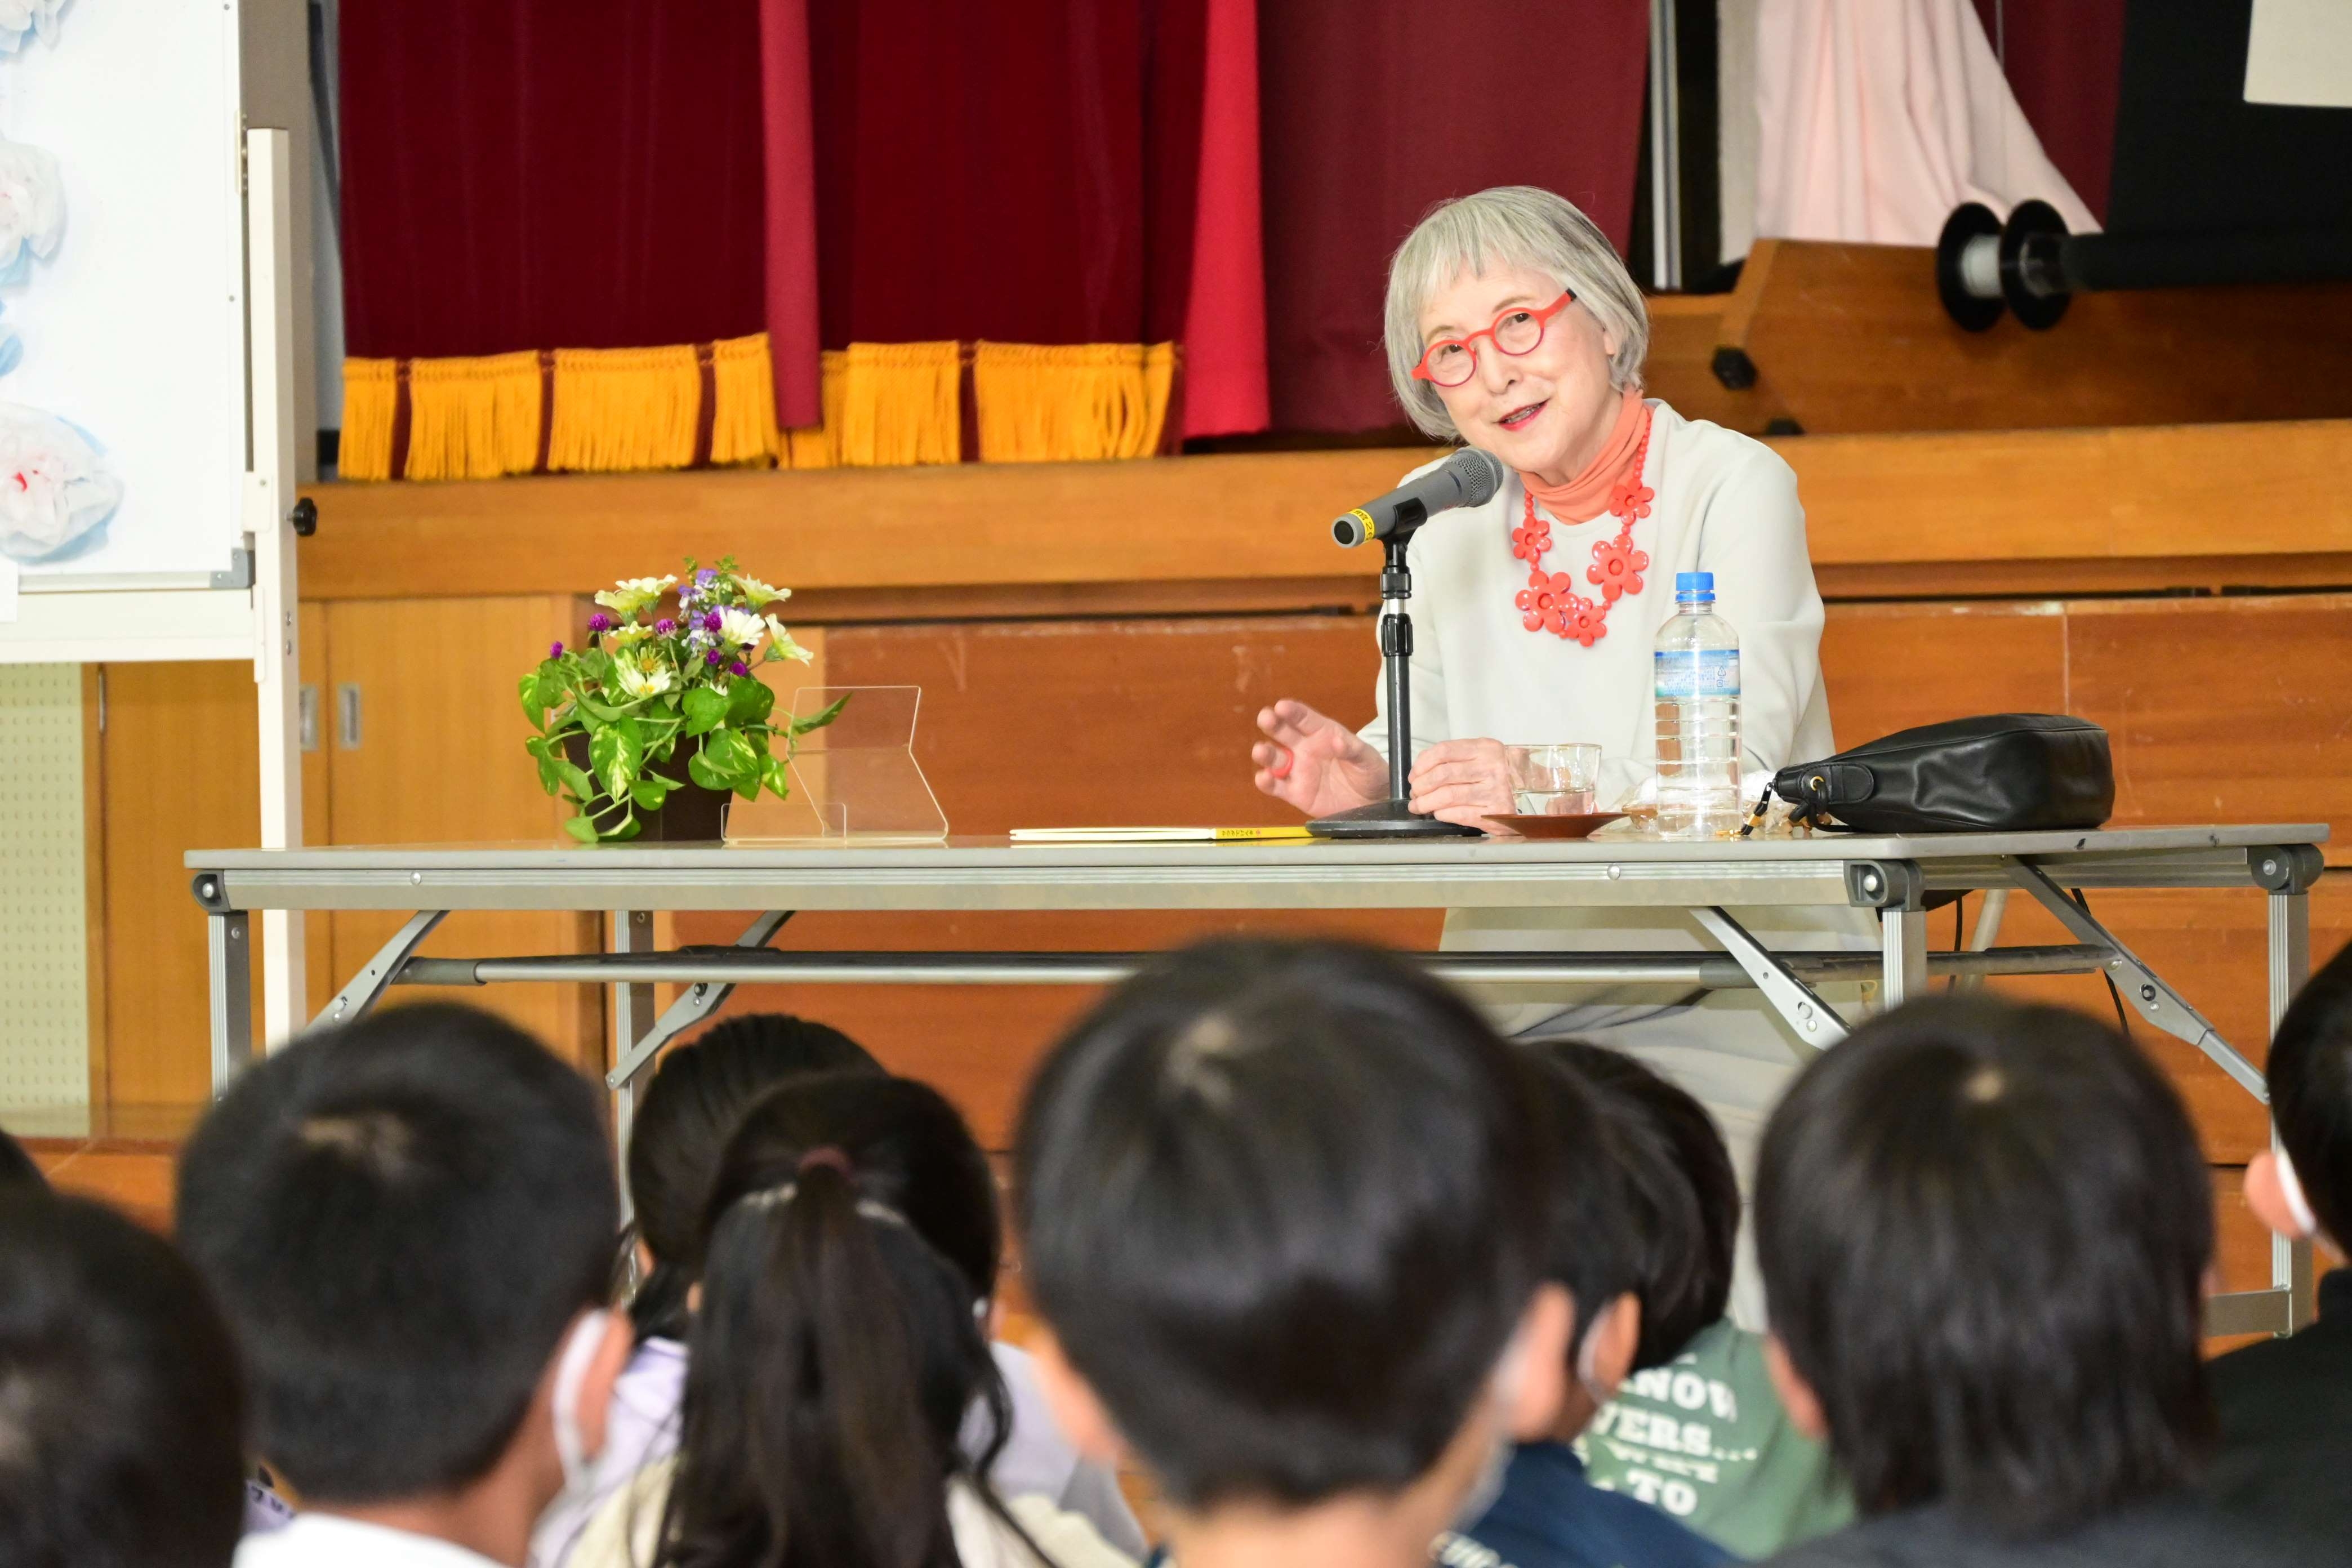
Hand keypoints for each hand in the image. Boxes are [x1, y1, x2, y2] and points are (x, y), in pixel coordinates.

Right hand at [1252, 699, 1387, 816]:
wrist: (1373, 803)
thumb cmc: (1370, 773)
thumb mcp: (1367, 758)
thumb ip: (1352, 750)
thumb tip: (1338, 741)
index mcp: (1322, 733)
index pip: (1304, 719)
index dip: (1292, 711)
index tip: (1282, 706)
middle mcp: (1305, 748)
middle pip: (1283, 732)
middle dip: (1272, 723)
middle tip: (1265, 718)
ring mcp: (1298, 770)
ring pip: (1274, 758)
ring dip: (1265, 753)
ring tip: (1261, 751)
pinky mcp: (1294, 793)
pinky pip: (1276, 786)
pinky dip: (1266, 782)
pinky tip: (1263, 778)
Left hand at [1408, 738, 1514, 828]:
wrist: (1524, 790)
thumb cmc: (1494, 773)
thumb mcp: (1478, 755)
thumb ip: (1452, 757)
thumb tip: (1420, 770)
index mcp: (1485, 749)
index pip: (1444, 751)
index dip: (1422, 764)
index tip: (1414, 775)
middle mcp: (1491, 767)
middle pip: (1443, 774)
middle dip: (1422, 786)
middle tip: (1415, 793)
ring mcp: (1495, 790)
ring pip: (1448, 795)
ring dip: (1427, 802)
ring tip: (1419, 805)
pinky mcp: (1496, 812)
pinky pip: (1460, 814)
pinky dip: (1443, 814)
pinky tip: (1438, 813)